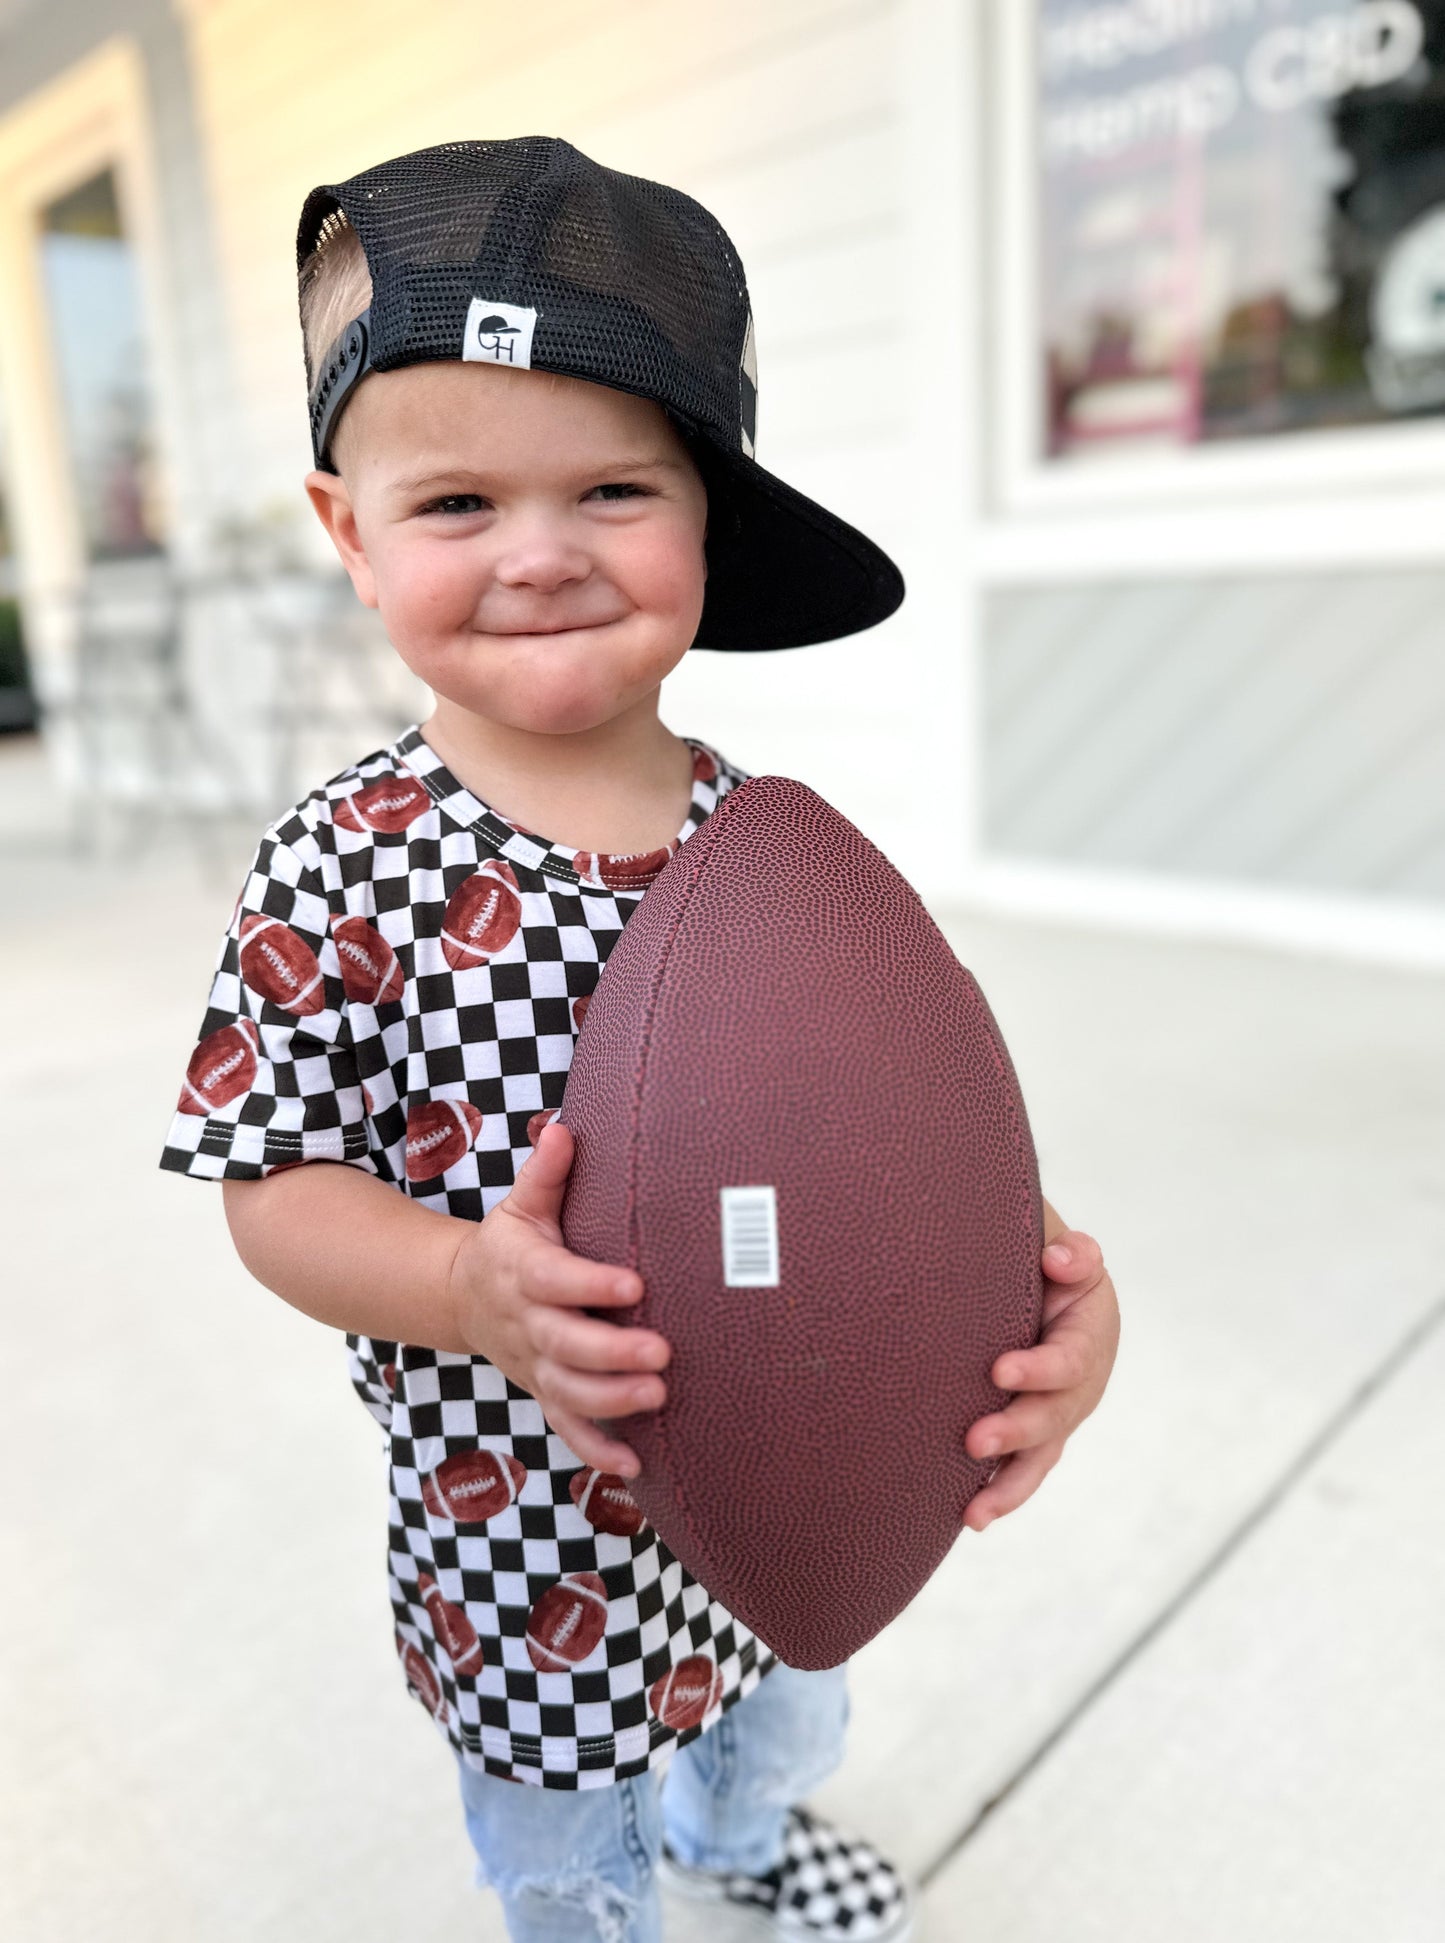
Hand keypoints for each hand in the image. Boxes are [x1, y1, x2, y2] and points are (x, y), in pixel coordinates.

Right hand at [447, 1119, 669, 1476]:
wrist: (462, 1299)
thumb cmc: (510, 1246)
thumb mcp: (521, 1206)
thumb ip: (546, 1173)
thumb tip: (565, 1129)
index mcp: (526, 1272)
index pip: (557, 1280)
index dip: (593, 1284)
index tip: (636, 1283)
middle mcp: (529, 1324)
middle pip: (566, 1344)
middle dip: (612, 1352)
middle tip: (662, 1352)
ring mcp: (535, 1365)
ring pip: (568, 1392)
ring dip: (612, 1402)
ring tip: (659, 1397)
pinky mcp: (543, 1393)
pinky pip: (565, 1428)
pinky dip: (595, 1451)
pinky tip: (634, 1466)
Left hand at [961, 1223, 1119, 1531]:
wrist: (1037, 1281)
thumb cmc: (1044, 1261)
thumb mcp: (1068, 1249)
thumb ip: (1074, 1253)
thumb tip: (1059, 1261)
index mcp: (1091, 1333)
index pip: (1069, 1360)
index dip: (1039, 1369)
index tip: (999, 1370)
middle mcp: (1080, 1383)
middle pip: (1055, 1417)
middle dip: (1015, 1431)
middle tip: (973, 1439)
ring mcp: (1058, 1413)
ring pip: (1040, 1458)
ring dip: (1007, 1485)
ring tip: (974, 1510)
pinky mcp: (1035, 1434)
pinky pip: (1021, 1471)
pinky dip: (999, 1495)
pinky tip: (971, 1518)